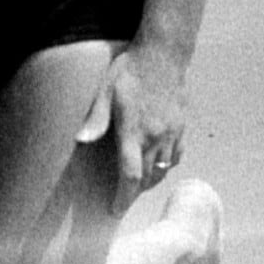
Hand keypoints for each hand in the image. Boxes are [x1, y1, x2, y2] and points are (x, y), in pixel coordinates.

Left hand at [100, 44, 187, 212]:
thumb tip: (81, 140)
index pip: (130, 173)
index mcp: (135, 130)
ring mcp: (172, 132)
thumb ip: (96, 118)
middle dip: (134, 193)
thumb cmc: (130, 69)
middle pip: (148, 177)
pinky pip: (177, 156)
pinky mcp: (182, 126)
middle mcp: (156, 136)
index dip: (123, 196)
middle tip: (122, 199)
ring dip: (150, 181)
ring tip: (137, 185)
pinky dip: (167, 166)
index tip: (115, 210)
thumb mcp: (105, 89)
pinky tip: (158, 164)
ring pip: (164, 169)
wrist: (164, 53)